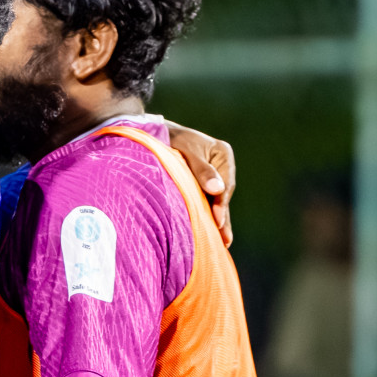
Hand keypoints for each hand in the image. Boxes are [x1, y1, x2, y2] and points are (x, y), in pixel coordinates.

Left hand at [165, 122, 236, 246]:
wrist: (152, 133)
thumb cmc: (167, 139)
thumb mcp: (185, 150)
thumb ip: (201, 170)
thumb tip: (217, 190)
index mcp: (222, 154)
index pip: (224, 183)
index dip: (220, 204)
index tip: (217, 221)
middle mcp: (221, 166)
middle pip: (222, 195)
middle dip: (221, 217)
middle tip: (224, 241)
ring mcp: (212, 176)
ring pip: (215, 201)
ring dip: (217, 220)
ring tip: (222, 243)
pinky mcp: (201, 184)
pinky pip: (206, 201)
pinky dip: (207, 215)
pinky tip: (211, 232)